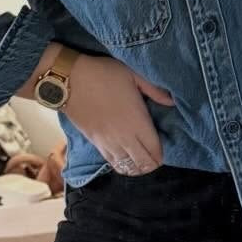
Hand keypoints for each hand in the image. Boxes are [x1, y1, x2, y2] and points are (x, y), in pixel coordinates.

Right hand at [61, 53, 173, 175]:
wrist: (69, 80)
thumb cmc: (104, 74)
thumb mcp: (133, 74)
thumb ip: (154, 90)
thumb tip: (172, 102)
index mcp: (137, 122)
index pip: (155, 150)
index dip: (162, 154)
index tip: (165, 149)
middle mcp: (125, 138)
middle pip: (143, 163)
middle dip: (152, 164)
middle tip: (156, 157)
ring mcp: (109, 143)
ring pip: (127, 167)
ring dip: (137, 168)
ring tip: (142, 162)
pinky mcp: (95, 144)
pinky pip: (112, 163)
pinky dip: (122, 166)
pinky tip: (126, 161)